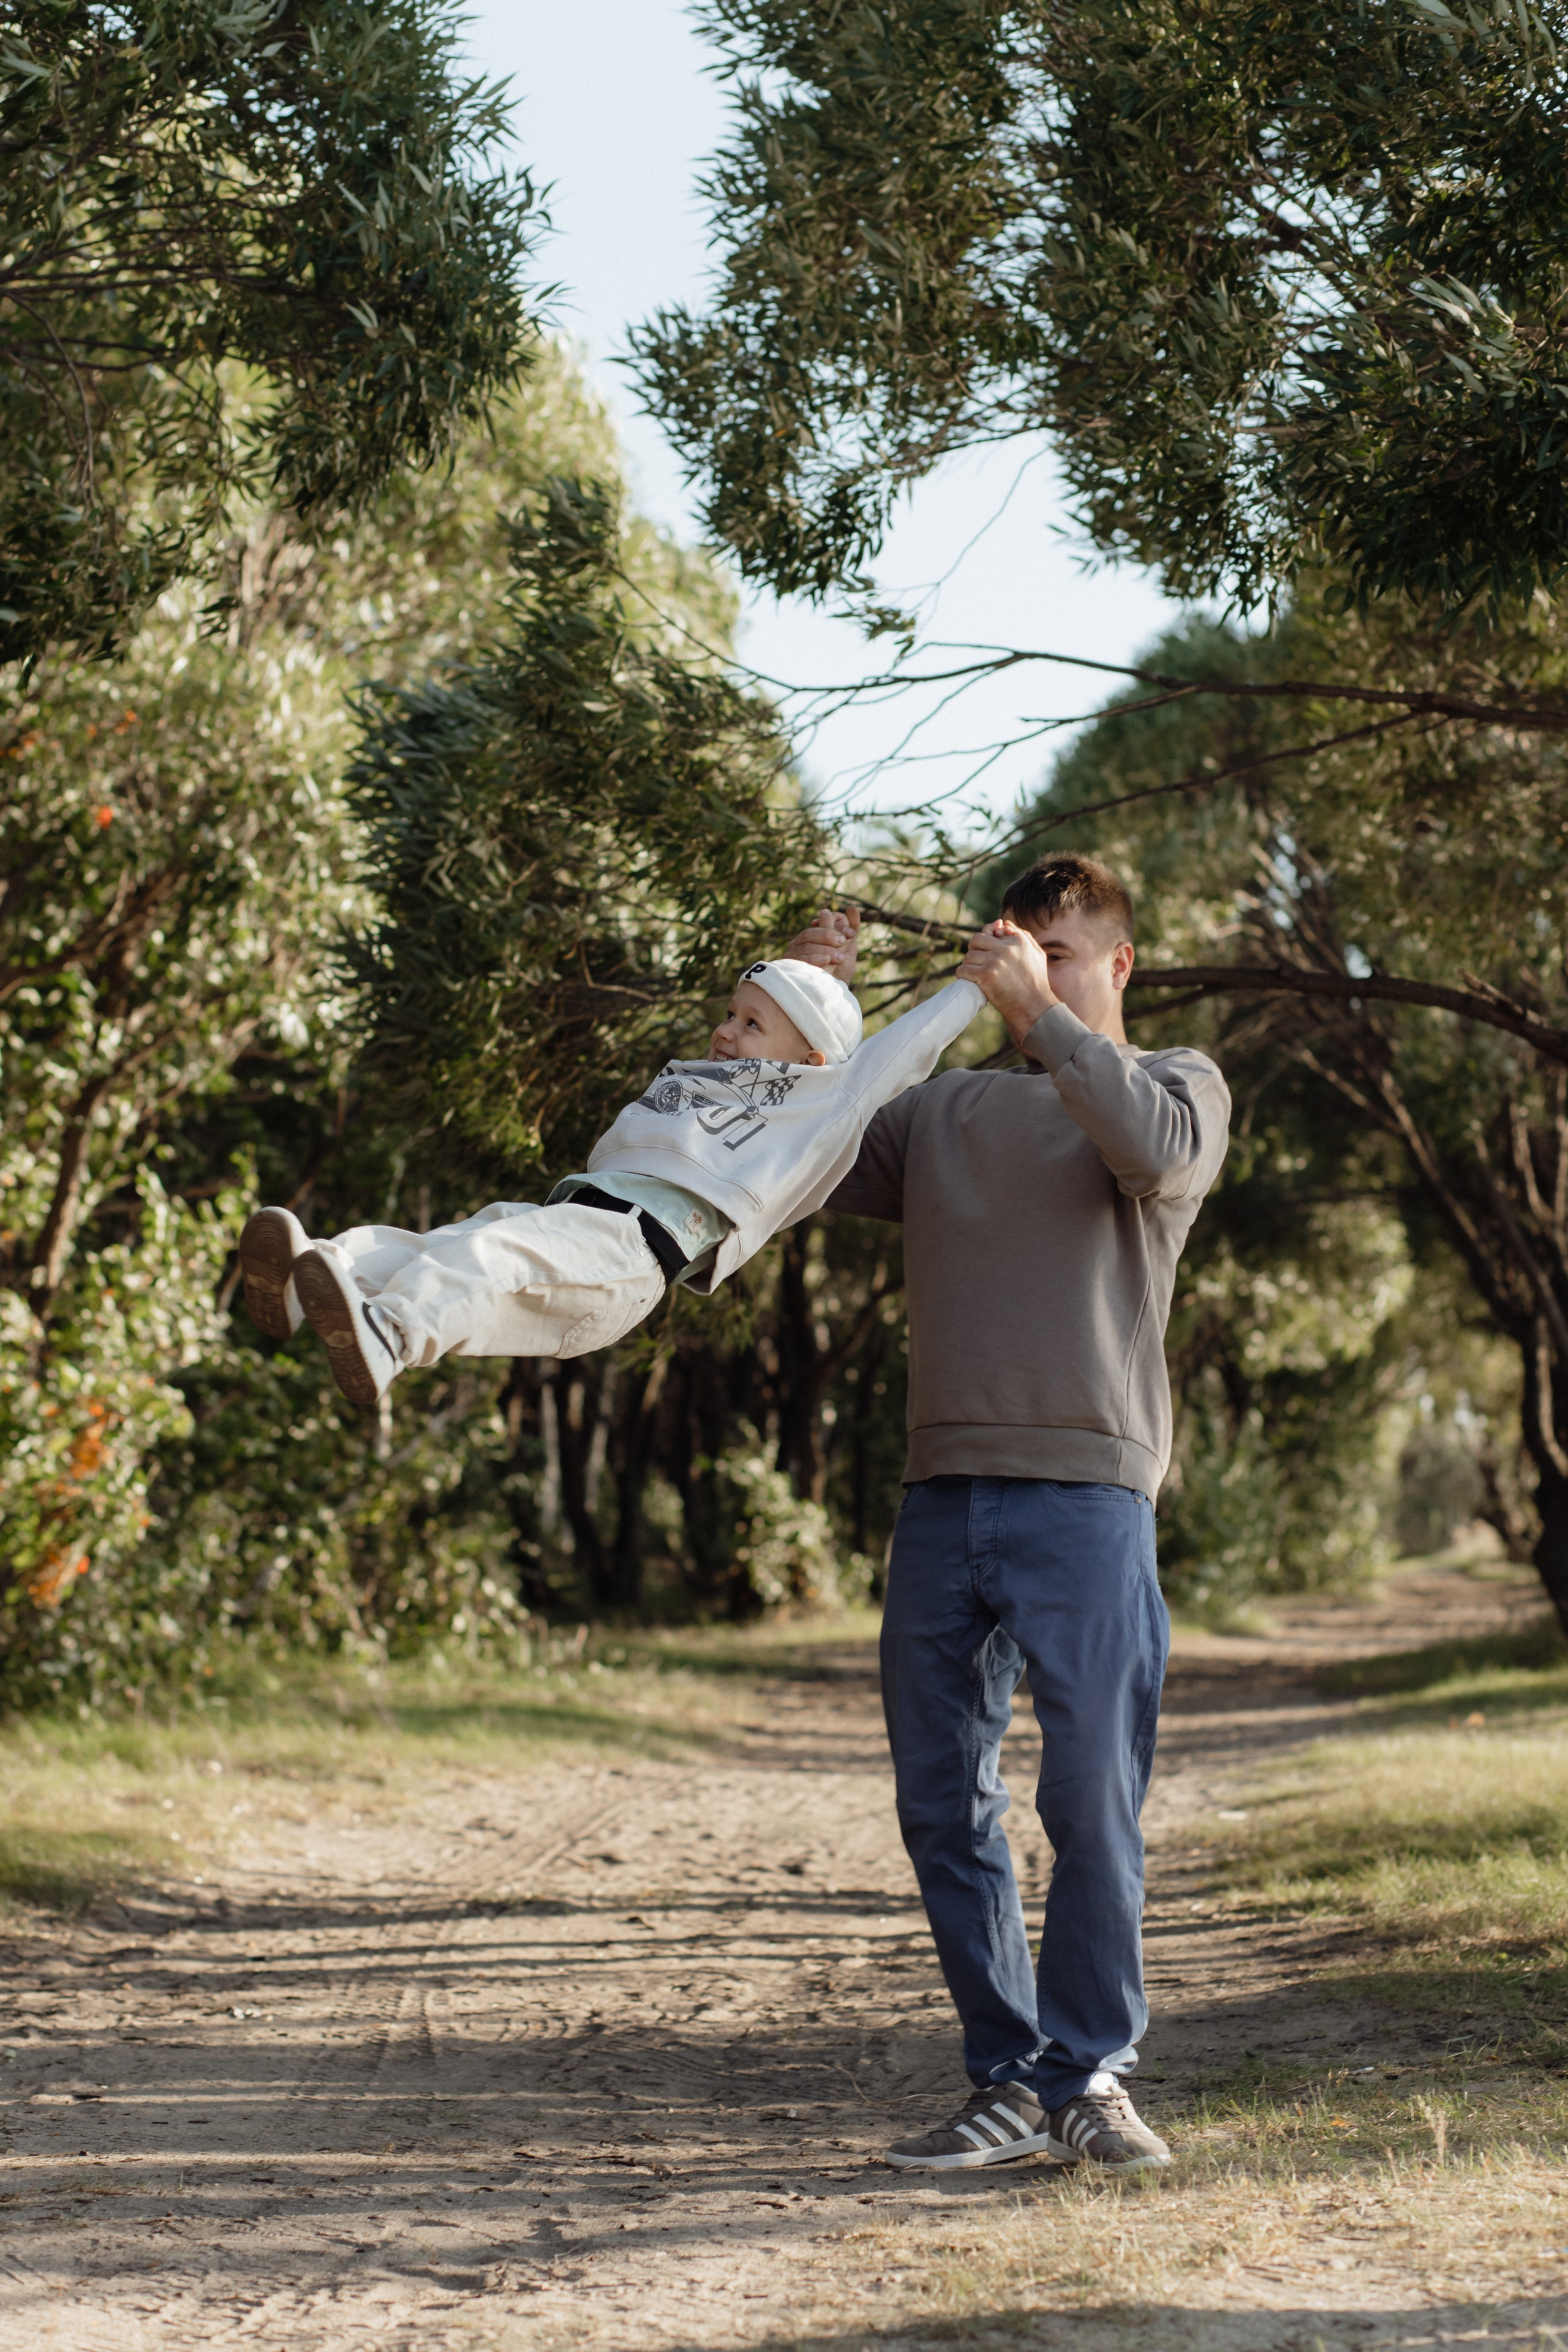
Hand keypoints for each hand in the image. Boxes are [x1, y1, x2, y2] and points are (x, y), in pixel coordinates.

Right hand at [780, 904, 859, 980]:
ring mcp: (792, 954)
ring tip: (839, 958)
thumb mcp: (847, 952)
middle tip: (843, 941)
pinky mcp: (788, 966)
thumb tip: (852, 908)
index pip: (821, 922)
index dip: (837, 924)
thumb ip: (850, 931)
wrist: (829, 996)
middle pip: (810, 932)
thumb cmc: (838, 973)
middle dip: (829, 935)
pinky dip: (814, 959)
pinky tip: (826, 961)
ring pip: (806, 944)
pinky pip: (801, 959)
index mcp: (813, 935)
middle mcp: (799, 942)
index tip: (852, 934)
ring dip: (825, 949)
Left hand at [959, 919, 1056, 1044]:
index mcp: (1018, 940)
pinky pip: (964, 970)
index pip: (992, 931)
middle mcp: (1005, 948)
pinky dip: (963, 975)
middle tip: (977, 962)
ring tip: (975, 973)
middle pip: (976, 940)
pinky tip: (970, 980)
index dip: (986, 940)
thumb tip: (1003, 924)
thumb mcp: (1036, 954)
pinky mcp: (985, 975)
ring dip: (969, 964)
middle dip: (975, 950)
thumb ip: (1023, 936)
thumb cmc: (1036, 982)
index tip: (987, 951)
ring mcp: (995, 961)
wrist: (1034, 1006)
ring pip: (969, 956)